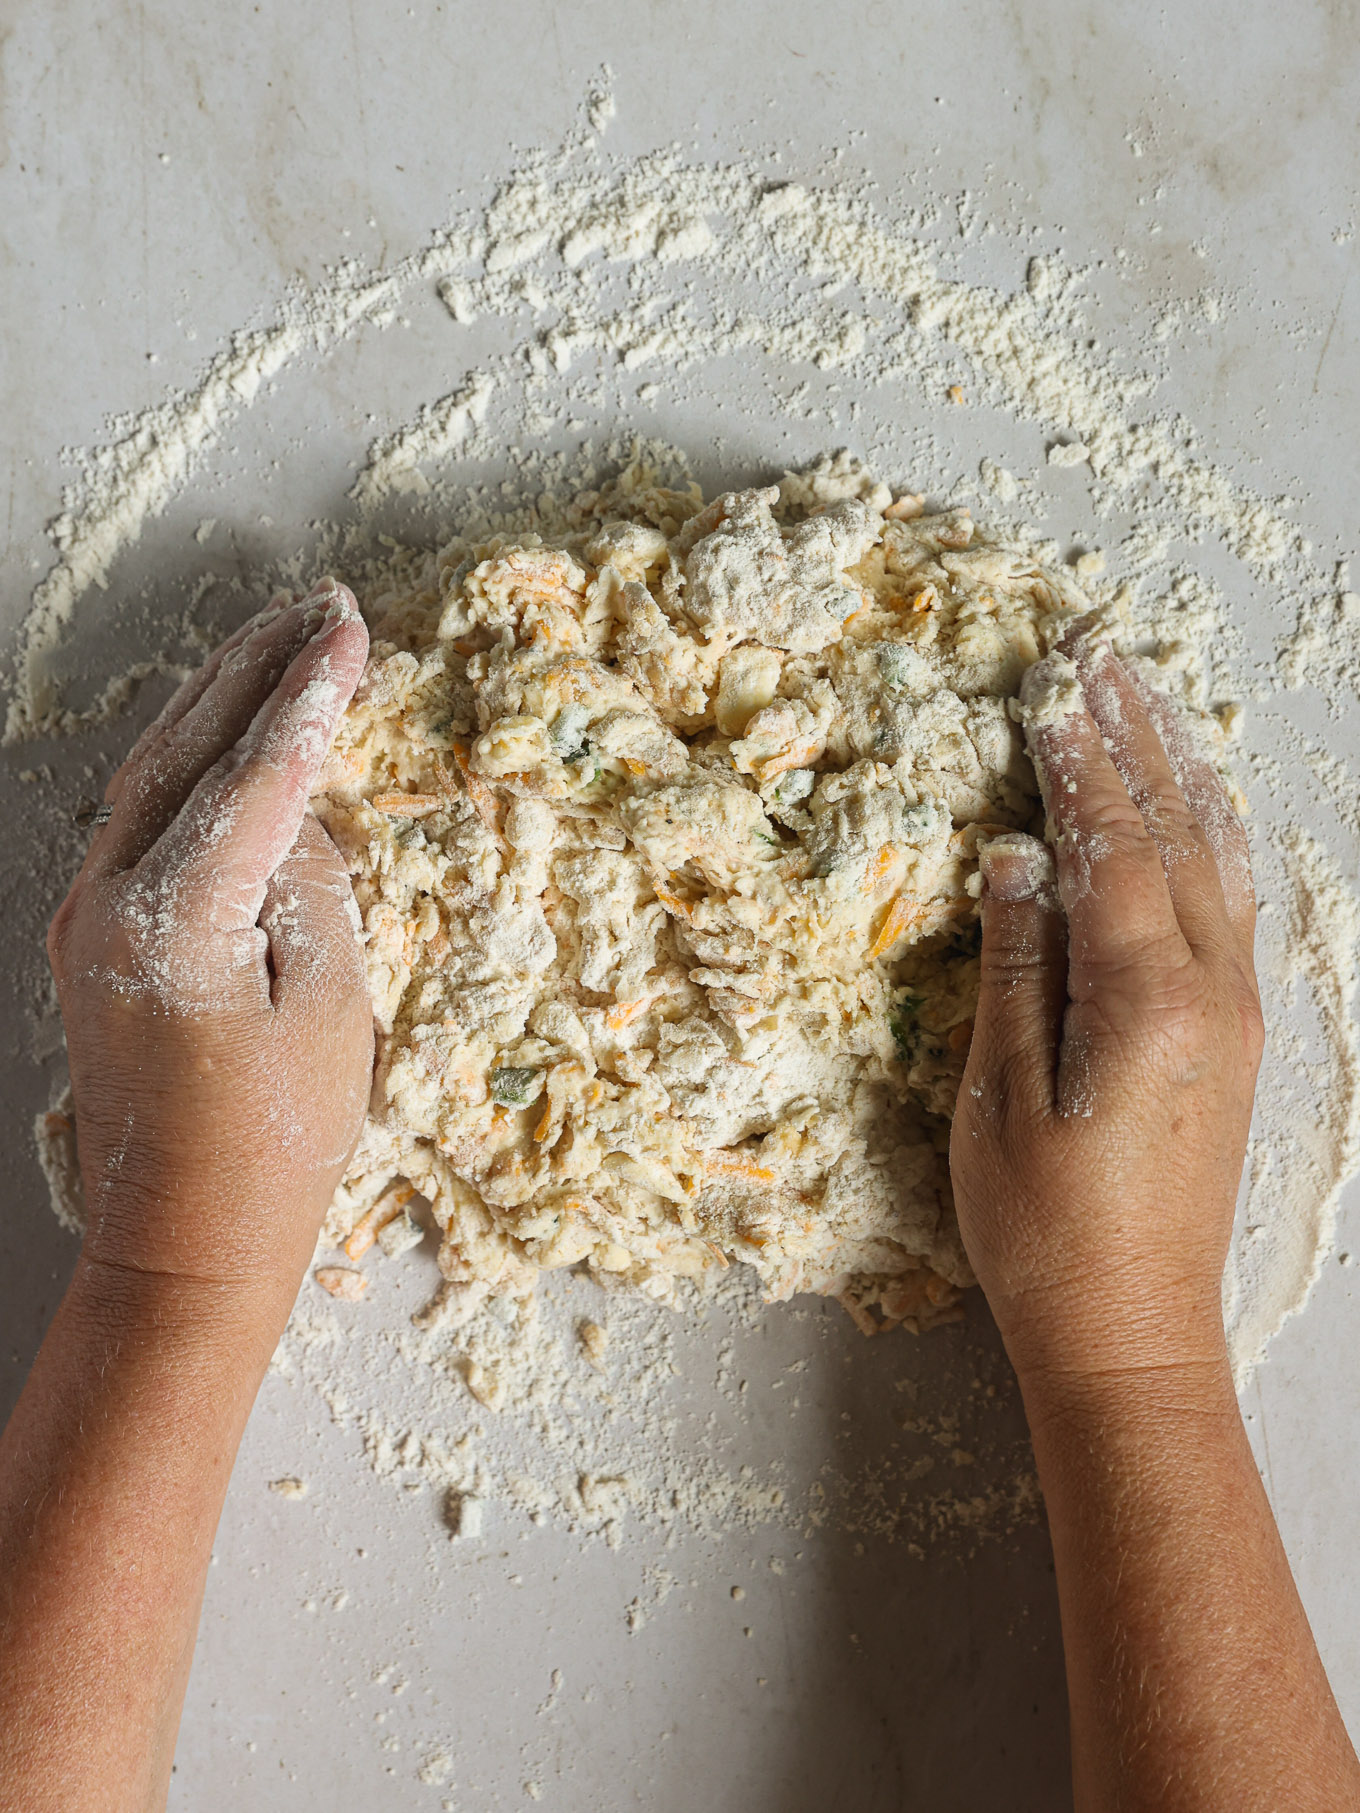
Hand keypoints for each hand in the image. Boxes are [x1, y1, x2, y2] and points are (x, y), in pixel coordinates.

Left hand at [46, 579, 372, 1328]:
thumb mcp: (331, 1009)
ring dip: (212, 699)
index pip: (256, 773)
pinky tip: (221, 733)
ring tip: (273, 638)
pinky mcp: (93, 940)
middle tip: (315, 603)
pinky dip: (186, 760)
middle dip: (253, 667)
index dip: (310, 696)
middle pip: (185, 747)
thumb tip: (295, 815)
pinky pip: (139, 818)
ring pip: (150, 771)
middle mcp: (110, 897)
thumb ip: (312, 888)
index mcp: (177, 913)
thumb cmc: (275, 1143)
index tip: (350, 626)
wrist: (182, 1244)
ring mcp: (88, 916)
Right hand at [950, 622, 1262, 1393]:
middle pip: (1180, 833)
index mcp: (1148, 1002)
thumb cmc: (1046, 1231)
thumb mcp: (1000, 1101)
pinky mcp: (1239, 1038)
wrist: (1133, 1331)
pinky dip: (1206, 836)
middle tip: (1102, 658)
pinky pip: (1230, 904)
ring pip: (1219, 861)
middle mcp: (1213, 992)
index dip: (1077, 763)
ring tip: (1146, 702)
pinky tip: (1190, 811)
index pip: (1113, 847)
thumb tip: (1013, 861)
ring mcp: (1237, 1013)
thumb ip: (1012, 969)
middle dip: (1138, 739)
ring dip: (1180, 774)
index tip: (1049, 688)